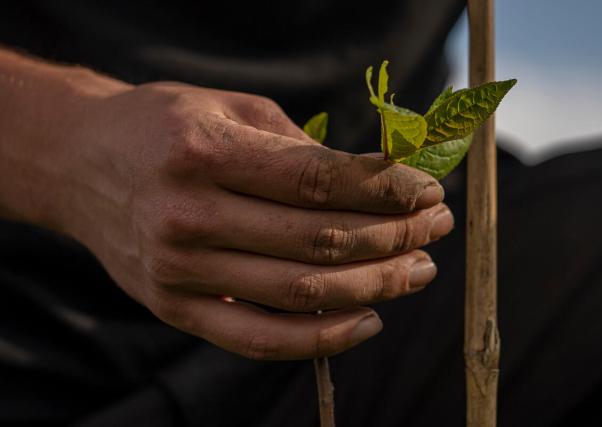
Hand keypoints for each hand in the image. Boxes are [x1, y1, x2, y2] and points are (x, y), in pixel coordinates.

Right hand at [60, 82, 453, 359]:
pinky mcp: (175, 309)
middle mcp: (189, 216)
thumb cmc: (164, 127)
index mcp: (204, 153)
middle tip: (435, 229)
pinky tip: (367, 320)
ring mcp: (179, 271)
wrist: (82, 164)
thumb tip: (380, 181)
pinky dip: (321, 339)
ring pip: (301, 293)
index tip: (428, 192)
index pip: (319, 181)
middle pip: (320, 240)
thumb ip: (303, 148)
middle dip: (394, 237)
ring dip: (375, 286)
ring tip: (418, 271)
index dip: (386, 189)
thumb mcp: (231, 110)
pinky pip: (259, 338)